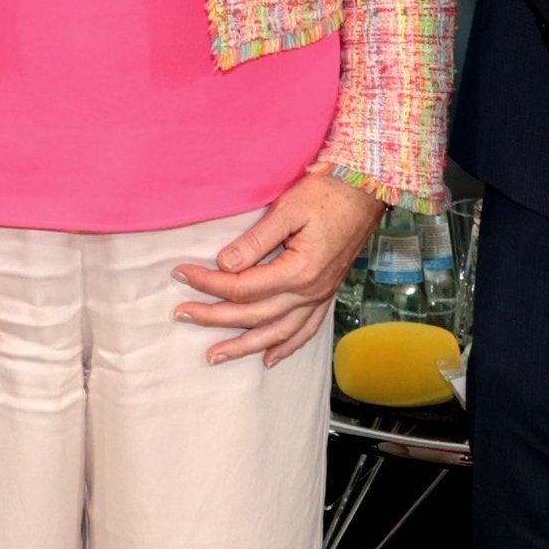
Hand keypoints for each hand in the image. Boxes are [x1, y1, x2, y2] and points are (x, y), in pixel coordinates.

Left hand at [173, 170, 386, 366]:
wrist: (366, 190)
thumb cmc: (327, 193)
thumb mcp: (287, 209)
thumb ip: (255, 240)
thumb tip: (224, 264)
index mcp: (299, 271)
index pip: (242, 287)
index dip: (208, 283)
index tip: (182, 274)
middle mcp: (311, 291)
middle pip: (254, 315)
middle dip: (214, 317)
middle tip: (182, 315)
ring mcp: (321, 296)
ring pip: (278, 332)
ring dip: (245, 346)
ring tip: (215, 356)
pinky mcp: (326, 293)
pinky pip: (306, 330)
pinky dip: (287, 347)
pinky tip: (269, 359)